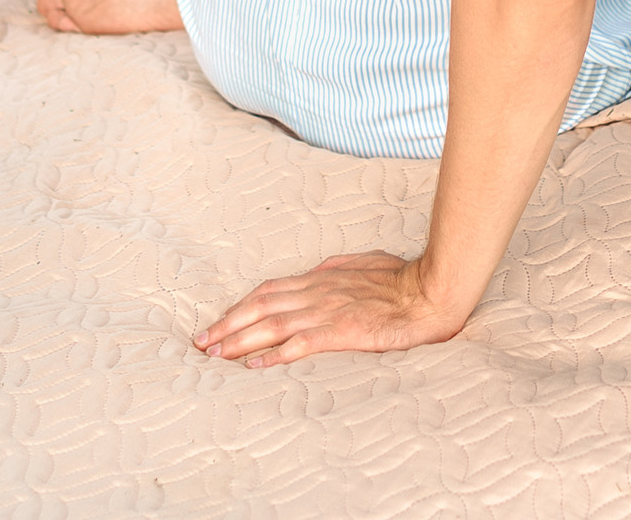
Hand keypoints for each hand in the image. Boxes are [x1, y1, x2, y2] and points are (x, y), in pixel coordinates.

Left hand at [195, 252, 468, 366]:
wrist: (429, 293)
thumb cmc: (402, 280)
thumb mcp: (364, 264)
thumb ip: (337, 270)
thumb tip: (318, 271)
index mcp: (321, 277)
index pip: (269, 291)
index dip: (240, 306)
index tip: (219, 321)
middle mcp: (317, 292)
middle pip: (259, 306)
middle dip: (227, 324)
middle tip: (201, 343)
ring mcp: (326, 312)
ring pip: (271, 324)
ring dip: (238, 340)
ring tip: (215, 355)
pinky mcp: (341, 332)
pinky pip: (298, 344)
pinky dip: (273, 354)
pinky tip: (254, 366)